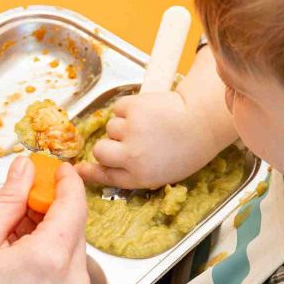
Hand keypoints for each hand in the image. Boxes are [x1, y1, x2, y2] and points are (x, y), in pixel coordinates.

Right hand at [0, 157, 90, 283]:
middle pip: (75, 223)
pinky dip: (51, 253)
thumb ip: (8, 201)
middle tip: (22, 197)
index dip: (65, 180)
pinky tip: (20, 256)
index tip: (53, 168)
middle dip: (52, 205)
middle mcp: (73, 277)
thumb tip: (25, 169)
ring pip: (72, 245)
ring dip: (50, 230)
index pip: (74, 202)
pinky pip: (68, 268)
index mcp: (50, 257)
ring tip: (12, 233)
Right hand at [76, 90, 222, 189]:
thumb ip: (135, 172)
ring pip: (111, 127)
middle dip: (108, 145)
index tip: (79, 170)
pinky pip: (118, 109)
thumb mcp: (163, 172)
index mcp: (140, 175)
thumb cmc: (188, 147)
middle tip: (125, 140)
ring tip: (147, 124)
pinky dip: (128, 108)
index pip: (105, 176)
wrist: (203, 120)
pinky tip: (146, 111)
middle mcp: (131, 156)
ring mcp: (130, 131)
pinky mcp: (132, 109)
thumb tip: (106, 166)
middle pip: (101, 150)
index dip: (91, 172)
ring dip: (123, 125)